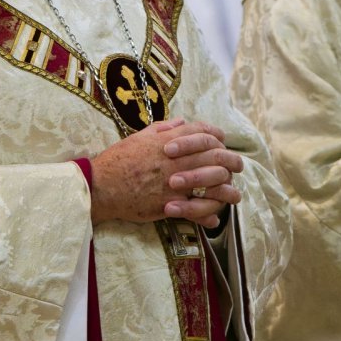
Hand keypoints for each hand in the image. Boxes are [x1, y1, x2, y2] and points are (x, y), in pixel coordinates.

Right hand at [90, 118, 243, 228]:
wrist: (103, 186)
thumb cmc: (119, 158)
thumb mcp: (141, 136)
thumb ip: (164, 128)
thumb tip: (182, 122)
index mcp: (170, 141)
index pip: (204, 133)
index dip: (217, 136)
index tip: (223, 141)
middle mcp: (177, 160)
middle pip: (216, 156)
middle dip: (231, 160)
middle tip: (237, 165)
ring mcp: (176, 183)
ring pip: (213, 185)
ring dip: (226, 189)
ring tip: (232, 194)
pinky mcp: (170, 205)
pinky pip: (197, 211)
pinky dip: (208, 216)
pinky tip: (214, 219)